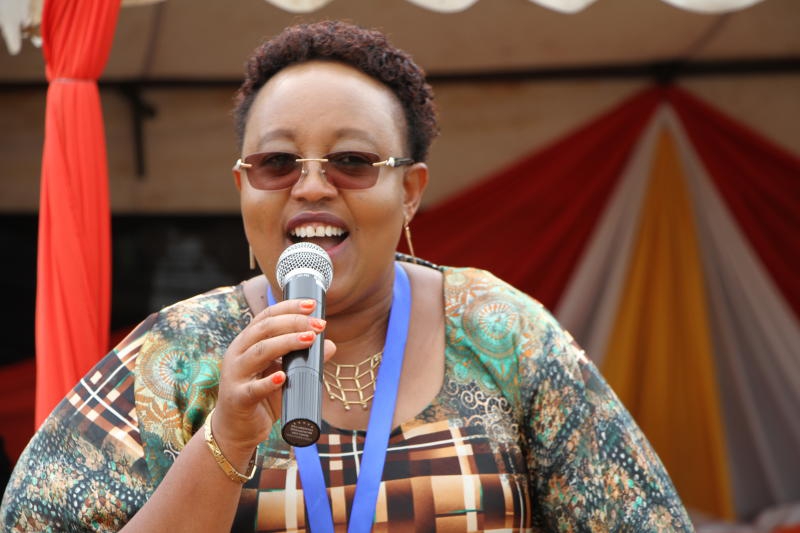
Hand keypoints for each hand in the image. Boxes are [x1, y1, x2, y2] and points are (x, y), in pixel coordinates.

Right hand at [212, 299, 336, 466]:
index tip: (312, 305)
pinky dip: (269, 382)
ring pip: (259, 352)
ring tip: (309, 340)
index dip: (289, 307)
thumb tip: (331, 345)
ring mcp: (235, 375)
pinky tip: (283, 377)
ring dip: (286, 343)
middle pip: (264, 329)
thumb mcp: (285, 375)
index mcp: (247, 342)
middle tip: (318, 326)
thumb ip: (305, 361)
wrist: (236, 430)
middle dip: (293, 323)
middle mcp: (238, 354)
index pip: (267, 316)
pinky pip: (253, 389)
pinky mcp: (237, 399)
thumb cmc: (261, 397)